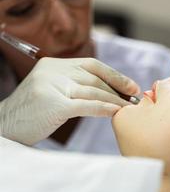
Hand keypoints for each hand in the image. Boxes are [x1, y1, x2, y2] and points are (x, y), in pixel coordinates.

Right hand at [0, 57, 139, 144]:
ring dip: (115, 100)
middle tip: (134, 99)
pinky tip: (116, 113)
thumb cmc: (35, 111)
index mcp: (54, 64)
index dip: (114, 75)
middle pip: (94, 78)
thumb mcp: (54, 89)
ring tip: (129, 108)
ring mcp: (52, 86)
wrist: (6, 127)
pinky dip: (104, 109)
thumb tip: (109, 90)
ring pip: (93, 91)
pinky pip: (86, 105)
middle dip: (118, 89)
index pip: (92, 65)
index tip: (131, 85)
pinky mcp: (54, 104)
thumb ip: (75, 84)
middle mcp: (53, 71)